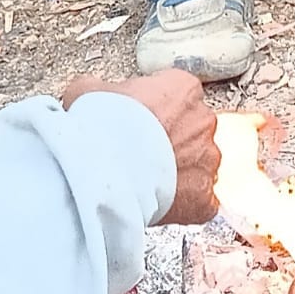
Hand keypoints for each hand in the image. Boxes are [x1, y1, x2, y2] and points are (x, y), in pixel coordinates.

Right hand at [62, 71, 219, 224]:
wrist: (103, 173)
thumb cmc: (99, 129)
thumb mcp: (87, 92)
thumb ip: (101, 90)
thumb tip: (92, 94)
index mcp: (181, 89)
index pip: (177, 93)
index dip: (155, 109)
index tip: (138, 120)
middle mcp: (202, 120)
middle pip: (192, 129)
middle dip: (169, 141)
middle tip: (139, 153)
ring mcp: (207, 160)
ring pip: (198, 165)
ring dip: (178, 172)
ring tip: (145, 181)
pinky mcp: (204, 196)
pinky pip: (199, 200)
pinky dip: (183, 204)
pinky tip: (159, 204)